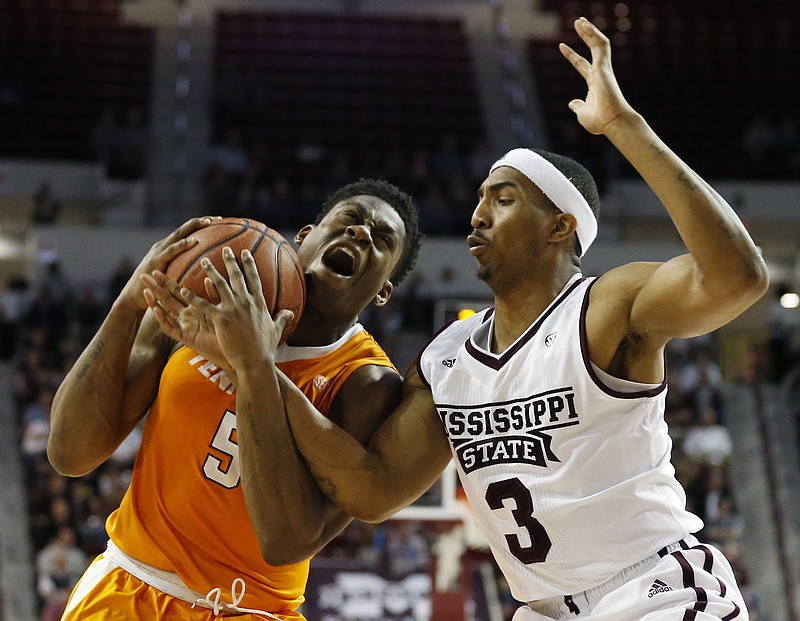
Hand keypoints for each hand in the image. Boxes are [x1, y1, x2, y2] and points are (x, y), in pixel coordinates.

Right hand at [117, 216, 219, 311]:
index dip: (203, 225)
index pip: (189, 232)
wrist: (135, 298)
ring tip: (208, 222)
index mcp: (170, 248)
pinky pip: (171, 250)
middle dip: (202, 221)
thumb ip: (187, 272)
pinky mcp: (155, 260)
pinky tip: (194, 241)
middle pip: (186, 228)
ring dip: (194, 226)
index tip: (221, 222)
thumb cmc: (158, 291)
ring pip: (179, 234)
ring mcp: (159, 251)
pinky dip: (182, 244)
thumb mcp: (176, 278)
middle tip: (219, 218)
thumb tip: (208, 273)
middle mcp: (164, 245)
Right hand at [141, 271, 228, 368]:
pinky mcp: (187, 338)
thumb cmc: (233, 331)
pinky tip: (157, 309)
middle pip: (168, 299)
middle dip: (155, 288)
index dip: (167, 281)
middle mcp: (188, 317)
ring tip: (145, 291)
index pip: (178, 292)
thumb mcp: (223, 309)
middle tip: (143, 276)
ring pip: (166, 313)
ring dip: (155, 302)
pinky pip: (172, 329)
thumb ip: (214, 294)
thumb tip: (209, 278)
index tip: (157, 269)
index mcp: (196, 308)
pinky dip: (163, 319)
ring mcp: (186, 327)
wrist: (238, 351)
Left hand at [179, 246, 295, 370]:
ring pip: (220, 285)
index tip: (245, 253)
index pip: (254, 279)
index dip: (249, 265)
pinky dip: (193, 297)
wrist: (256, 361)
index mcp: (259, 303)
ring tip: (203, 261)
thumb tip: (290, 312)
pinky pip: (204, 305)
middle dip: (230, 261)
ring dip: (211, 271)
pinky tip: (183, 290)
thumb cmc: (265, 348)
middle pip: (237, 277)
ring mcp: (234, 309)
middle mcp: (247, 302)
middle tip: (225, 249)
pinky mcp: (222, 319)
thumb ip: (282, 318)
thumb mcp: (277, 330)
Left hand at [558, 17, 634, 135]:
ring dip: (590, 30)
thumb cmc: (599, 121)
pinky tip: (585, 25)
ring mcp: (603, 69)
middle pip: (592, 49)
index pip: (581, 64)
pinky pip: (600, 45)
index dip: (572, 55)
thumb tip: (572, 103)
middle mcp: (600, 74)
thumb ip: (578, 106)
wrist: (612, 122)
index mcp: (594, 83)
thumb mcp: (582, 113)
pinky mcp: (604, 66)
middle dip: (585, 35)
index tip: (561, 46)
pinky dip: (593, 34)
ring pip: (598, 43)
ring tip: (580, 20)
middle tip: (577, 23)